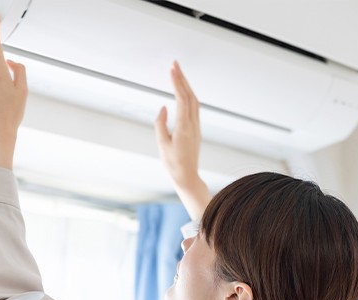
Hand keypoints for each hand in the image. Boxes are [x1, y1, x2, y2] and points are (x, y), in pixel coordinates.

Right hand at [155, 62, 210, 220]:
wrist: (187, 177)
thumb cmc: (173, 164)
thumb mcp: (162, 145)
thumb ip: (161, 124)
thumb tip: (164, 107)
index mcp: (184, 127)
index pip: (182, 99)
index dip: (177, 83)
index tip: (172, 69)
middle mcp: (193, 125)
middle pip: (190, 96)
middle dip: (182, 79)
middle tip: (175, 64)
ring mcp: (196, 127)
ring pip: (194, 101)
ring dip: (187, 86)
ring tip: (178, 74)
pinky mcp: (196, 130)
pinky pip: (194, 108)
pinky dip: (189, 96)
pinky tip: (184, 92)